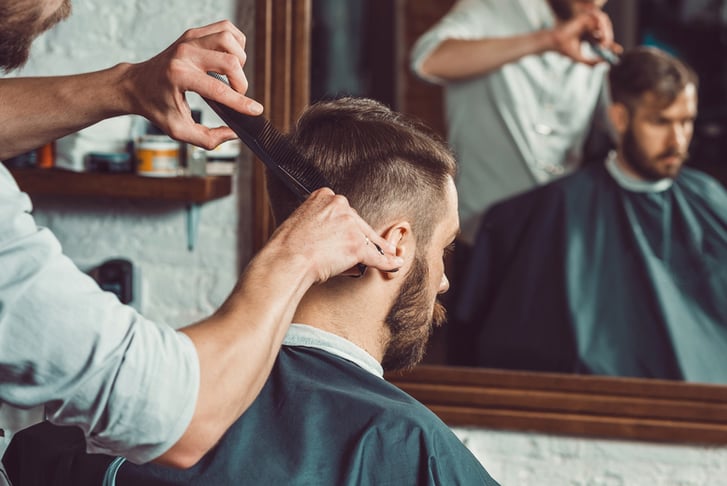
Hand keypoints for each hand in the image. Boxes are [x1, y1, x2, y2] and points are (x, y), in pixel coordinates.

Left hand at [123, 20, 262, 148]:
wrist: (136, 84)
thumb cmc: (155, 106)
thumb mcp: (178, 130)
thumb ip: (208, 139)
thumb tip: (233, 134)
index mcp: (178, 76)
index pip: (219, 89)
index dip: (241, 102)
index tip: (256, 110)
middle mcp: (185, 53)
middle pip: (230, 61)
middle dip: (241, 83)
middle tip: (236, 94)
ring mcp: (189, 40)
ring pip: (230, 40)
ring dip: (240, 59)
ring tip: (233, 75)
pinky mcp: (194, 34)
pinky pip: (225, 29)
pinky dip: (235, 43)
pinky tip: (230, 58)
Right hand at [267, 188, 403, 283]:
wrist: (286, 261)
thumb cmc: (285, 248)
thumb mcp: (298, 221)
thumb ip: (316, 221)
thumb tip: (328, 235)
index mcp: (323, 196)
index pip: (344, 212)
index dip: (347, 227)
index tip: (347, 235)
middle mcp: (339, 206)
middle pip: (360, 225)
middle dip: (363, 239)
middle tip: (365, 250)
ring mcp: (350, 225)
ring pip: (369, 240)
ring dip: (377, 250)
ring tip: (386, 256)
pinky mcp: (357, 245)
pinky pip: (377, 256)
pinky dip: (387, 262)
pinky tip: (395, 263)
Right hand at [551, 10, 621, 64]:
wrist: (556, 43)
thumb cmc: (565, 51)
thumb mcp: (581, 59)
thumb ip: (592, 62)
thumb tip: (605, 63)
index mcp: (585, 37)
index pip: (600, 40)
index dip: (610, 46)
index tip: (619, 51)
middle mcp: (586, 29)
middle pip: (603, 33)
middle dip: (609, 39)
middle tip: (613, 47)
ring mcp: (585, 23)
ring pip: (601, 26)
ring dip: (606, 34)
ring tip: (604, 43)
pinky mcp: (584, 18)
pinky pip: (597, 21)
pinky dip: (601, 28)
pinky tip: (599, 35)